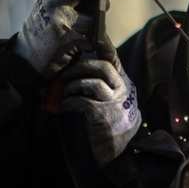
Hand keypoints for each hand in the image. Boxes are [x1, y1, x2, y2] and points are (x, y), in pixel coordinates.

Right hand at [14, 0, 126, 73]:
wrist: (28, 57)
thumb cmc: (45, 29)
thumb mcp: (52, 6)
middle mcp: (55, 0)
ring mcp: (61, 19)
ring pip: (94, 14)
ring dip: (102, 22)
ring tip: (99, 30)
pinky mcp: (68, 38)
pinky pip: (94, 36)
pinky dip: (100, 42)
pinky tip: (97, 48)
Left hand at [58, 42, 140, 164]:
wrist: (116, 150)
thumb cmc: (112, 123)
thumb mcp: (115, 101)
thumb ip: (106, 85)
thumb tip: (83, 69)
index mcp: (124, 84)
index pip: (114, 59)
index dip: (105, 46)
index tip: (94, 37)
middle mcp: (122, 90)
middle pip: (103, 67)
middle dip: (81, 66)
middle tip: (67, 73)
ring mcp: (113, 103)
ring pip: (93, 82)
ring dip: (73, 85)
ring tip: (65, 92)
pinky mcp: (102, 115)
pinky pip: (82, 101)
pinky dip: (69, 102)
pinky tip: (64, 106)